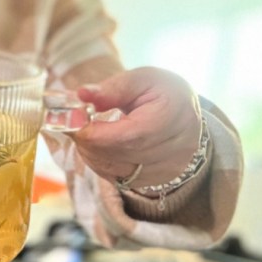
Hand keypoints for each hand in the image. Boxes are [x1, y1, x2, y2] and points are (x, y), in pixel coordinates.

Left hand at [71, 67, 201, 188]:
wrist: (188, 119)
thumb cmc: (165, 94)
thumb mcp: (144, 79)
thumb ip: (114, 88)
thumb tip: (82, 94)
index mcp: (172, 118)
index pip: (130, 136)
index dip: (96, 132)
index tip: (75, 119)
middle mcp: (174, 150)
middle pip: (120, 155)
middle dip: (88, 140)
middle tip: (73, 123)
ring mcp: (165, 171)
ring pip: (115, 171)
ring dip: (91, 153)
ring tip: (85, 132)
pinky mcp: (153, 183)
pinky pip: (117, 179)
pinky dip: (100, 163)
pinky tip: (97, 147)